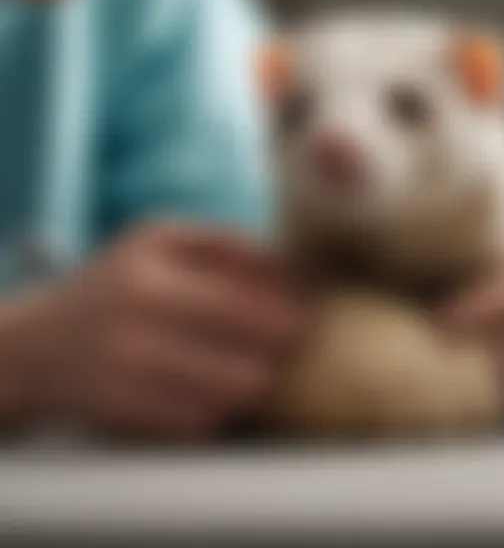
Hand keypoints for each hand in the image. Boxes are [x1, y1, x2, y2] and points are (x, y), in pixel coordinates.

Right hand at [0, 222, 305, 441]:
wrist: (38, 346)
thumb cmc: (119, 281)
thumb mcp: (160, 239)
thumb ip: (225, 242)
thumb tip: (292, 269)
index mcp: (150, 276)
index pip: (246, 306)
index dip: (288, 314)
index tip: (307, 312)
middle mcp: (134, 331)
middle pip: (247, 364)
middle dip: (282, 354)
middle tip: (290, 342)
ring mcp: (126, 381)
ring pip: (230, 399)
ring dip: (256, 382)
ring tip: (258, 362)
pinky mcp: (123, 419)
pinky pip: (201, 422)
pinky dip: (221, 406)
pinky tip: (218, 386)